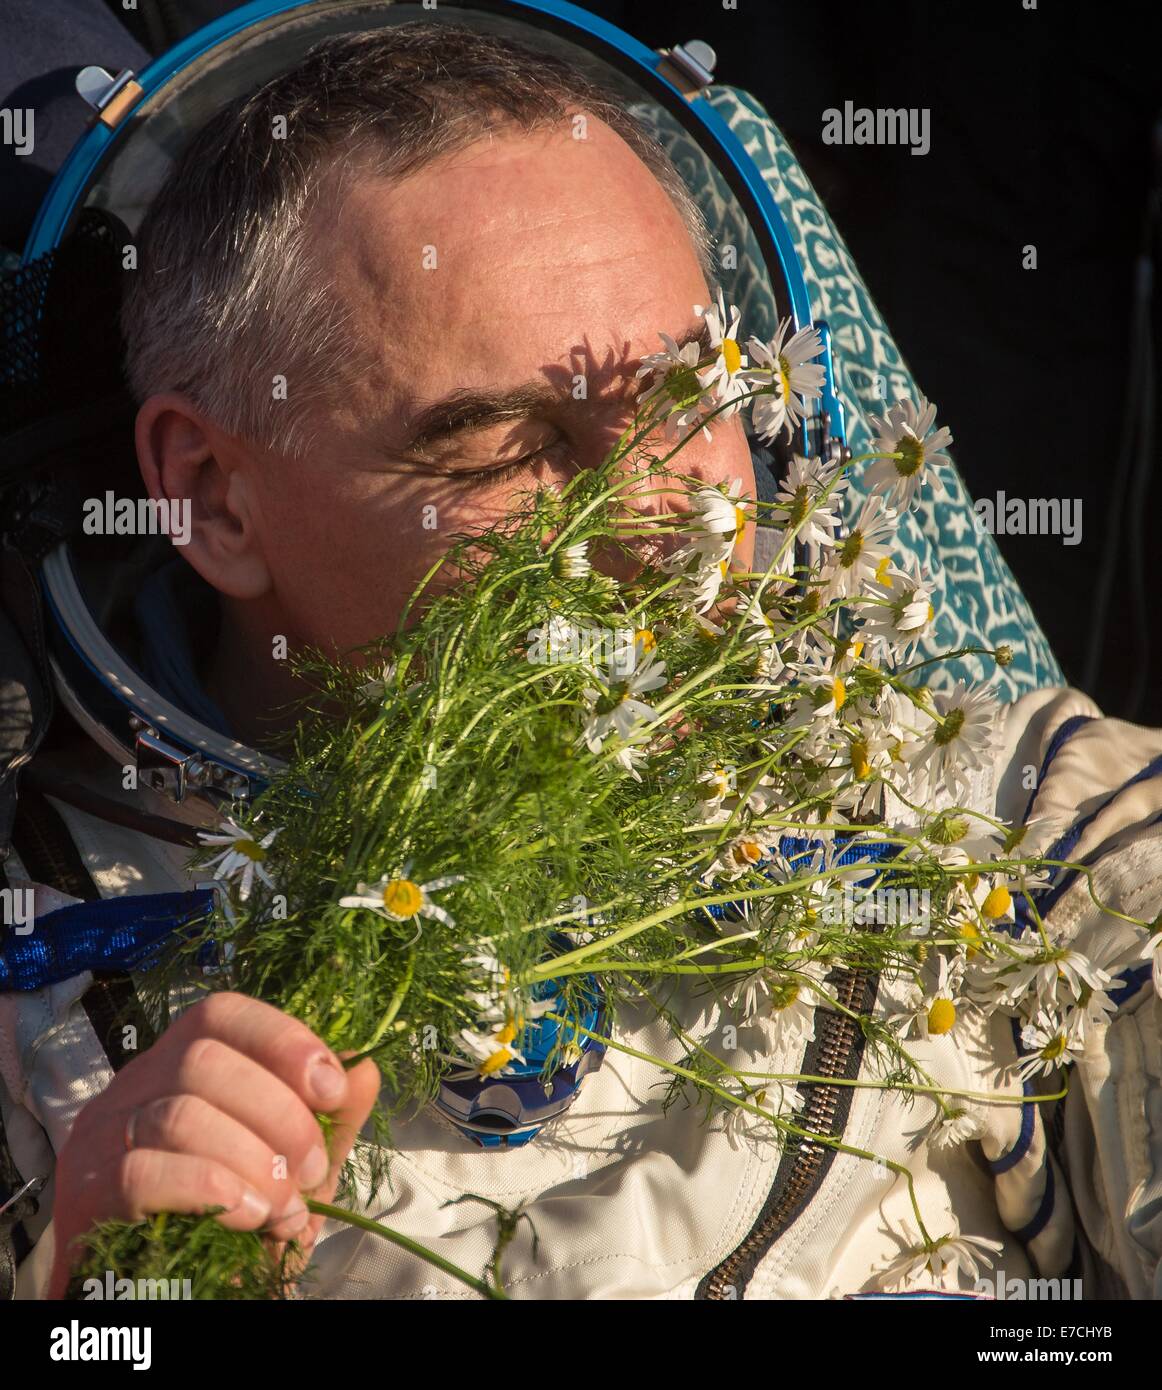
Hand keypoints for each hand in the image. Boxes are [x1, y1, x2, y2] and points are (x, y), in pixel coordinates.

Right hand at [46, 992, 380, 1297]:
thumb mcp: (297, 1165)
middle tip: (311, 1170)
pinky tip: (249, 1218)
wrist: (185, 1296)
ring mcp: (102, 1136)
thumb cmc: (239, 1220)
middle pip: (203, 1061)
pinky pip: (145, 1172)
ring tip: (285, 1209)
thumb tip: (365, 1066)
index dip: (283, 1039)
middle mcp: (134, 1086)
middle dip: (278, 1115)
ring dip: (252, 1163)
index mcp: (181, 1062)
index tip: (332, 1090)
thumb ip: (332, 1118)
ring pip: (180, 1115)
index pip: (222, 1014)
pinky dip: (212, 1191)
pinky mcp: (86, 1194)